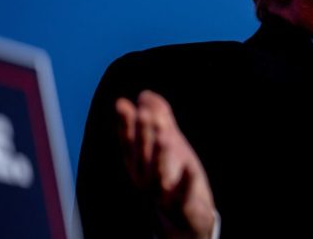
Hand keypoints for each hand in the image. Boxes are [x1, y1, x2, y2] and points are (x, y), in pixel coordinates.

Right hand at [116, 90, 215, 238]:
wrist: (185, 217)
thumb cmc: (174, 176)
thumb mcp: (167, 144)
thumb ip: (159, 119)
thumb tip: (144, 94)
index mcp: (139, 163)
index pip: (129, 141)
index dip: (125, 124)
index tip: (121, 104)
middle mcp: (145, 178)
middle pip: (143, 154)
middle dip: (143, 134)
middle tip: (145, 113)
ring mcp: (161, 194)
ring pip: (158, 175)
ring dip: (160, 156)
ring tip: (164, 136)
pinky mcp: (181, 206)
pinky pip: (183, 195)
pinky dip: (186, 183)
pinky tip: (191, 169)